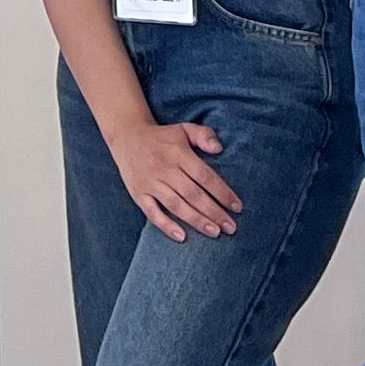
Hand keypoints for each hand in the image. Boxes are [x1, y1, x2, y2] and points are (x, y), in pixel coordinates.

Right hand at [105, 108, 240, 243]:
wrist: (127, 137)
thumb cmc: (163, 137)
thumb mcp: (184, 129)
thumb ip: (204, 135)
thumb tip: (219, 149)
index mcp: (178, 153)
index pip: (205, 176)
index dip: (222, 193)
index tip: (237, 207)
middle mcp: (164, 168)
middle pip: (193, 194)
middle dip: (214, 212)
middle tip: (231, 228)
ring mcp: (150, 182)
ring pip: (176, 205)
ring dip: (196, 220)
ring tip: (215, 233)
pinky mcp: (138, 193)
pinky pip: (152, 212)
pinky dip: (166, 225)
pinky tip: (181, 236)